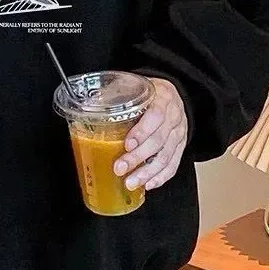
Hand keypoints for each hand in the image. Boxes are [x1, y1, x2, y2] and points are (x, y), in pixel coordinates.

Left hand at [113, 77, 187, 191]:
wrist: (172, 93)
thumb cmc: (148, 91)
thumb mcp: (133, 85)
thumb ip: (114, 93)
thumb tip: (88, 105)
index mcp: (162, 99)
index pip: (156, 116)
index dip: (142, 132)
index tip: (127, 144)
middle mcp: (174, 118)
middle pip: (158, 141)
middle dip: (138, 158)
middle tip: (120, 169)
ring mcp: (178, 134)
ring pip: (166, 157)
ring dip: (148, 173)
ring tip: (131, 183)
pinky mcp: (180, 147)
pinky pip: (173, 164)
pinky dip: (161, 177)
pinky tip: (148, 185)